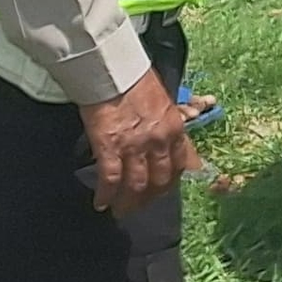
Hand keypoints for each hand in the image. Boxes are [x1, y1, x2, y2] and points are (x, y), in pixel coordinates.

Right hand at [80, 73, 195, 212]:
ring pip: (136, 185)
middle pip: (159, 181)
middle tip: (138, 205)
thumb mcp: (164, 103)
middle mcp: (159, 142)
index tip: (162, 192)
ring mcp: (135, 147)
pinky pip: (110, 180)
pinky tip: (101, 203)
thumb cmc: (137, 82)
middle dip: (149, 198)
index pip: (181, 165)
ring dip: (128, 202)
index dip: (171, 183)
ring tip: (120, 210)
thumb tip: (167, 144)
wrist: (113, 72)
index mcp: (175, 129)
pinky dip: (105, 195)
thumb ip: (167, 126)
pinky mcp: (110, 148)